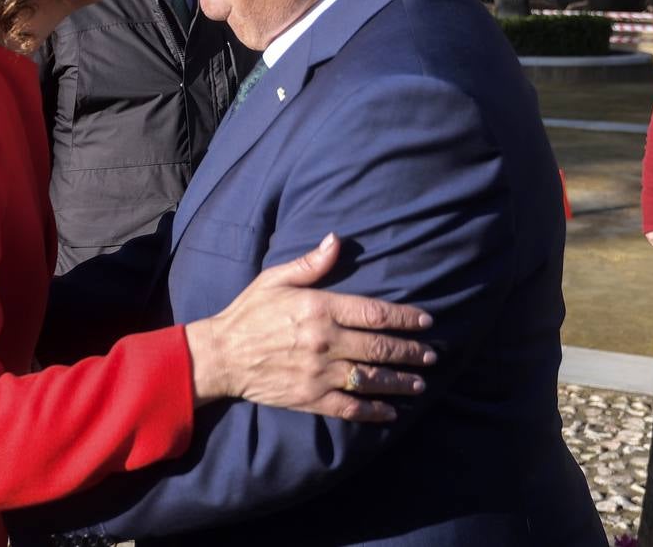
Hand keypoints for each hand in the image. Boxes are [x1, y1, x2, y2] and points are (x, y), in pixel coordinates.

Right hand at [184, 233, 435, 421]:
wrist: (221, 355)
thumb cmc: (248, 312)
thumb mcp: (275, 279)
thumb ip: (310, 263)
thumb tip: (336, 240)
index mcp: (319, 308)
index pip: (374, 313)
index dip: (405, 318)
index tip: (425, 322)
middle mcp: (324, 341)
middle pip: (380, 348)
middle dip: (411, 352)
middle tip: (431, 355)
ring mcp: (318, 373)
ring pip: (371, 379)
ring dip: (400, 382)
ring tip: (418, 382)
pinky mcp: (310, 398)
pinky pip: (350, 407)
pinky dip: (373, 411)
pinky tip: (390, 412)